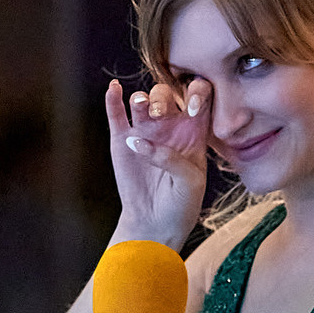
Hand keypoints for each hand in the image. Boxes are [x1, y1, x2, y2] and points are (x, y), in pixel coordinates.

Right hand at [105, 77, 214, 244]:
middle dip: (163, 96)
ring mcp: (145, 130)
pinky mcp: (122, 139)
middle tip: (160, 114)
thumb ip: (174, 159)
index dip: (198, 93)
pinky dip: (113, 98)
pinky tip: (114, 89)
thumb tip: (141, 142)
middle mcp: (170, 126)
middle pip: (166, 94)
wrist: (155, 223)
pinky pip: (116, 113)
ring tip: (143, 109)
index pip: (200, 99)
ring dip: (142, 99)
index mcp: (194, 132)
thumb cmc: (181, 203)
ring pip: (142, 100)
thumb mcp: (190, 182)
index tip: (194, 106)